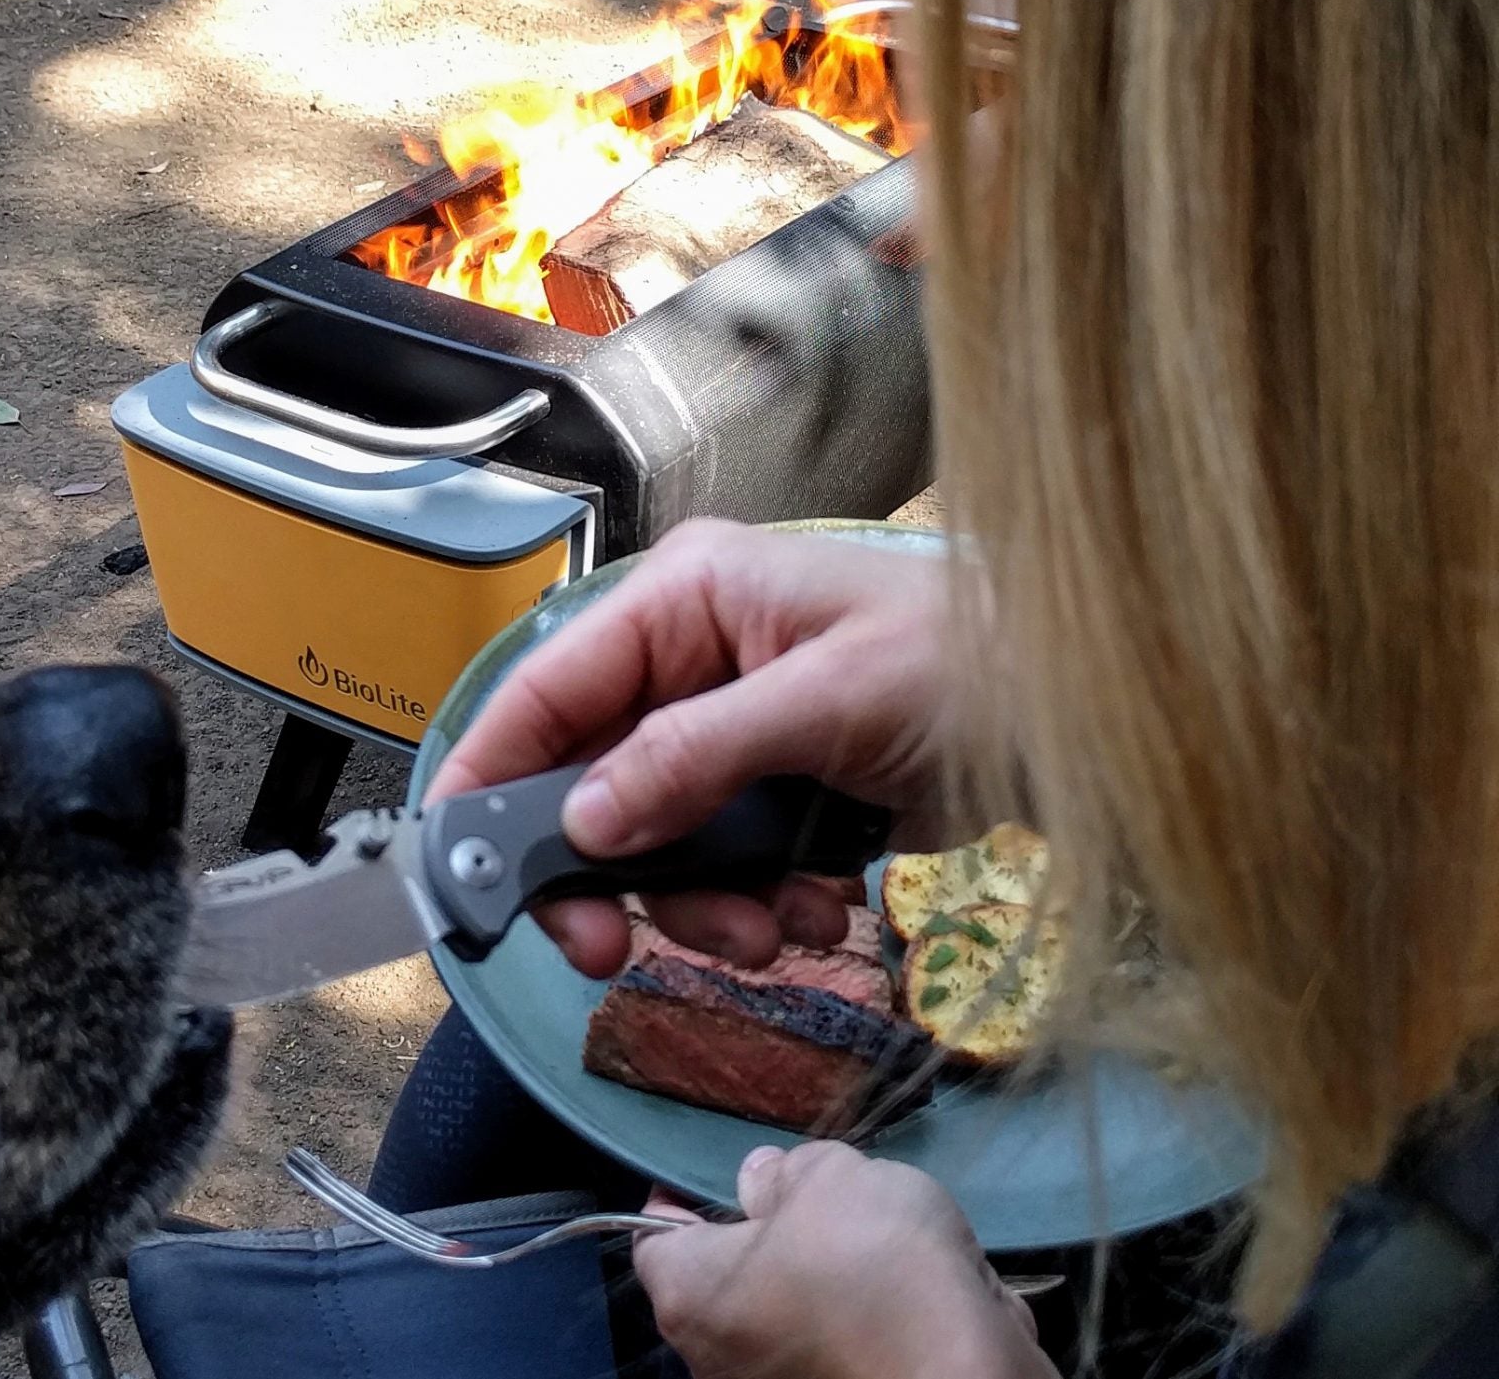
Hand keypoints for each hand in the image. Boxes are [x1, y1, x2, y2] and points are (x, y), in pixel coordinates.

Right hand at [425, 520, 967, 975]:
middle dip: (609, 874)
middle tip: (611, 952)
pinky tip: (815, 911)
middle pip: (585, 782)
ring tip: (771, 930)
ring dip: (697, 905)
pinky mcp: (774, 793)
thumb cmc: (976, 665)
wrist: (1100, 713)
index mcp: (685, 600)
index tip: (453, 869)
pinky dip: (754, 907)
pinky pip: (719, 867)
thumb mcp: (827, 702)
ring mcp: (732, 732)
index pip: (546, 688)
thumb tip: (582, 822)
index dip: (488, 776)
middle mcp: (690, 661)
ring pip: (651, 843)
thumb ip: (694, 758)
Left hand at [633, 1144, 1052, 1378]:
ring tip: (872, 1240)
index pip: (656, 1238)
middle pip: (722, 1279)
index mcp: (689, 1294)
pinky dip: (856, 1319)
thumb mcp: (827, 1178)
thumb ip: (783, 1173)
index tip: (718, 1174)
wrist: (964, 1367)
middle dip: (763, 1237)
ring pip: (781, 1314)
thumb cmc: (871, 1261)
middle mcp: (714, 1356)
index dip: (683, 1199)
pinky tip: (899, 1288)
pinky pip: (832, 1345)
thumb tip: (758, 1180)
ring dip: (816, 1279)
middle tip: (810, 1199)